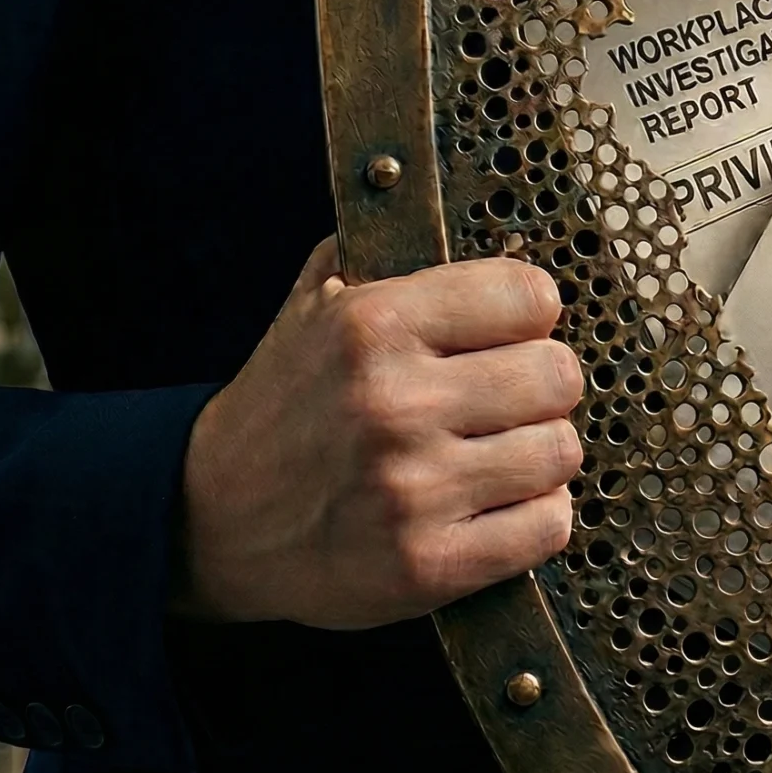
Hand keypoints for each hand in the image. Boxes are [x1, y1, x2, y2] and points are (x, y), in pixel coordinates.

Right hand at [175, 238, 584, 628]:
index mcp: (372, 325)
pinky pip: (548, 525)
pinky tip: (493, 505)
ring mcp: (414, 489)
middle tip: (503, 401)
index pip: (531, 297)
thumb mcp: (312, 308)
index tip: (508, 334)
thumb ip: (382, 253)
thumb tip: (447, 208)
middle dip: (538, 387)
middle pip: (558, 376)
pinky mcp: (429, 564)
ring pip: (560, 452)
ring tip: (492, 454)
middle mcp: (395, 403)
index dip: (528, 317)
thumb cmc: (283, 409)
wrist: (210, 521)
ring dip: (537, 455)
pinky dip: (534, 516)